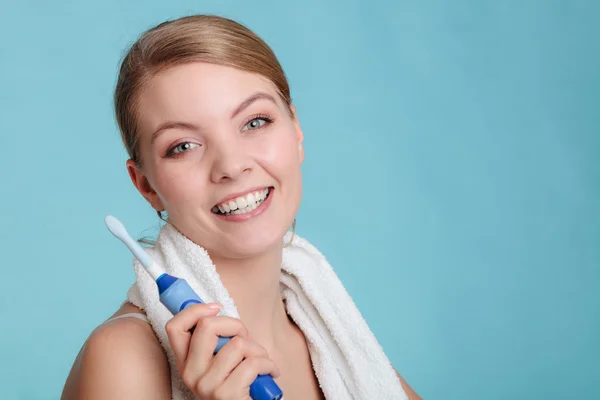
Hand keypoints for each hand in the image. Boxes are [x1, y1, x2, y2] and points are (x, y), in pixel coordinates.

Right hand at [165, 303, 280, 399]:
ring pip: (237, 343)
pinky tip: (270, 373)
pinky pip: (253, 362)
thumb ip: (216, 341)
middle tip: (246, 339)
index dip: (195, 310)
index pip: (174, 327)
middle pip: (207, 326)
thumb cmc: (241, 383)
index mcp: (186, 363)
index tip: (216, 308)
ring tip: (261, 362)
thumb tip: (214, 310)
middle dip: (236, 325)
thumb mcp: (222, 361)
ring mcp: (206, 386)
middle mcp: (190, 374)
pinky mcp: (226, 395)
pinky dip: (268, 364)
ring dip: (258, 349)